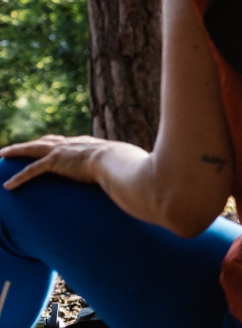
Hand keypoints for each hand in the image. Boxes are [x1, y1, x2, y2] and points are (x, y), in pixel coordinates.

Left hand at [0, 135, 136, 190]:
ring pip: (32, 150)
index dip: (55, 143)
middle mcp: (72, 144)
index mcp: (87, 144)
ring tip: (2, 154)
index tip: (49, 145)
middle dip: (30, 144)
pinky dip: (19, 178)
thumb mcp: (126, 165)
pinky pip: (32, 171)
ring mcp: (62, 152)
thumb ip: (127, 168)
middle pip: (45, 141)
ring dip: (16, 151)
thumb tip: (142, 176)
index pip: (67, 142)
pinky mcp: (56, 162)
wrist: (118, 161)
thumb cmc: (127, 164)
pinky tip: (7, 186)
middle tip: (16, 147)